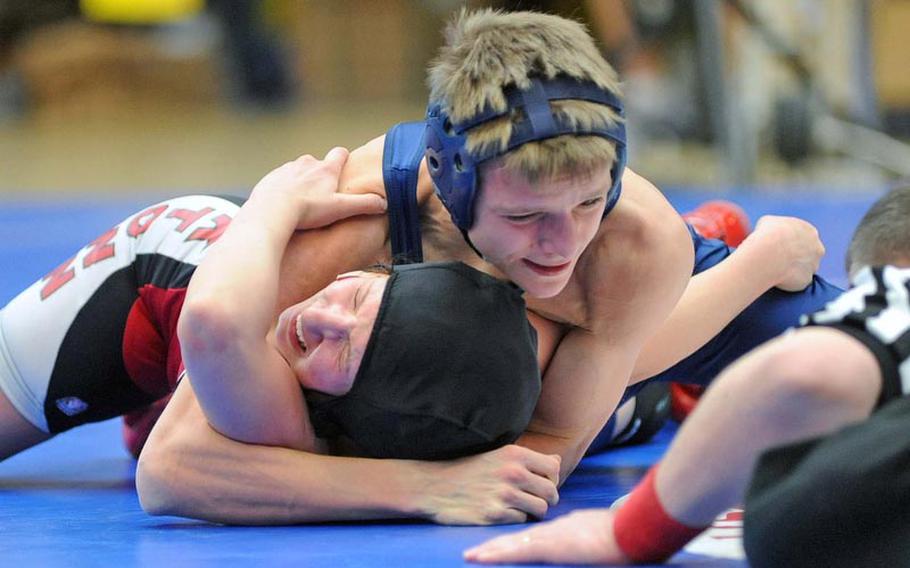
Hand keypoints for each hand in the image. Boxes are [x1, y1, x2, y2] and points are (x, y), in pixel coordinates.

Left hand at [251, 147, 386, 229]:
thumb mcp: (341, 208)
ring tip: (302, 202)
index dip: (343, 158)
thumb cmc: (307, 210)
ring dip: (301, 182)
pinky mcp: (271, 177)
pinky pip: (280, 180)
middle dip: (320, 174)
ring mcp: (287, 169)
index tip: (344, 166)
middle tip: (322, 195)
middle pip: (318, 163)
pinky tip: (284, 205)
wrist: (271, 211)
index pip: (340, 153)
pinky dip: (284, 189)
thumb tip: (384, 203)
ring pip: (298, 171)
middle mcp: (307, 163)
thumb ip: (364, 204)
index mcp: (326, 169)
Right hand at [417, 445, 560, 524]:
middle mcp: (512, 473)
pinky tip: (503, 512)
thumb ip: (528, 459)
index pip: (554, 467)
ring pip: (540, 509)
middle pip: (552, 491)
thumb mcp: (498, 454)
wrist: (434, 485)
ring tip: (520, 507)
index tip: (541, 482)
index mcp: (514, 454)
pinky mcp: (495, 515)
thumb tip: (557, 461)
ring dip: (533, 511)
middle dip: (547, 498)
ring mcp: (504, 495)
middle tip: (535, 500)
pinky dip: (516, 518)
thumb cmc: (468, 468)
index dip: (551, 477)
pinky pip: (521, 520)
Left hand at [464, 508, 630, 564]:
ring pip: (515, 545)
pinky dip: (504, 553)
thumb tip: (576, 539)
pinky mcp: (554, 545)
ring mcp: (552, 539)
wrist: (631, 526)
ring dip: (493, 552)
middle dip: (493, 548)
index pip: (529, 537)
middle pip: (516, 541)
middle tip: (471, 554)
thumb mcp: (593, 532)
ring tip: (472, 556)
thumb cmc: (619, 532)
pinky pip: (524, 550)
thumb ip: (579, 534)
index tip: (490, 548)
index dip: (508, 544)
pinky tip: (488, 556)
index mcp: (560, 532)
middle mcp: (551, 534)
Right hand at [744, 215, 823, 291]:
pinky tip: (776, 279)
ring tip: (774, 270)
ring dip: (792, 271)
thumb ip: (774, 228)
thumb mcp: (767, 222)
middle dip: (795, 258)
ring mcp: (814, 265)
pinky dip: (788, 282)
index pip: (803, 238)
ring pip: (803, 270)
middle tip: (777, 260)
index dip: (790, 244)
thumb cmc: (766, 235)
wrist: (768, 253)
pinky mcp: (806, 280)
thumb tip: (768, 232)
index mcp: (809, 231)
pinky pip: (797, 283)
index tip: (778, 248)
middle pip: (808, 255)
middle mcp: (817, 248)